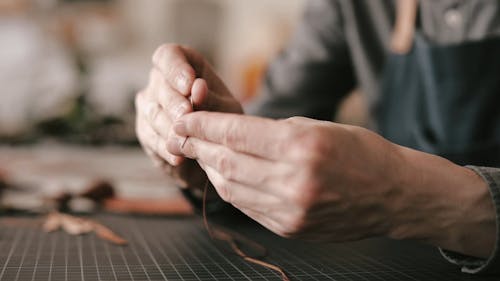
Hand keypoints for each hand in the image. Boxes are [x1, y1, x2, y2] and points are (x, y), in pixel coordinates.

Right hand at [135, 44, 241, 187]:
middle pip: (159, 85)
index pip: (168, 55)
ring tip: (185, 138)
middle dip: (174, 101)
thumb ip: (211, 99)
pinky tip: (179, 157)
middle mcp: (160, 80)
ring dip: (169, 126)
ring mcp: (149, 104)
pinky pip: (150, 137)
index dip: (175, 68)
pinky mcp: (145, 130)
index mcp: (183, 64)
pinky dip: (165, 148)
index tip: (190, 84)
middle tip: (186, 114)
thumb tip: (197, 87)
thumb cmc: (224, 121)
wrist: (215, 152)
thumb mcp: (226, 110)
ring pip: (152, 112)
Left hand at [170, 112, 494, 258]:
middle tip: (182, 136)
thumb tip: (231, 134)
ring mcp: (290, 210)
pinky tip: (225, 177)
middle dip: (199, 146)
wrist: (393, 195)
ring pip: (231, 188)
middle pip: (227, 162)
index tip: (184, 119)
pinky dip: (231, 189)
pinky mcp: (290, 228)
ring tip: (201, 155)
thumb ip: (273, 133)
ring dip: (211, 169)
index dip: (203, 125)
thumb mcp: (318, 128)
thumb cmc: (361, 153)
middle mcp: (293, 181)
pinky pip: (247, 206)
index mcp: (301, 147)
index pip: (236, 134)